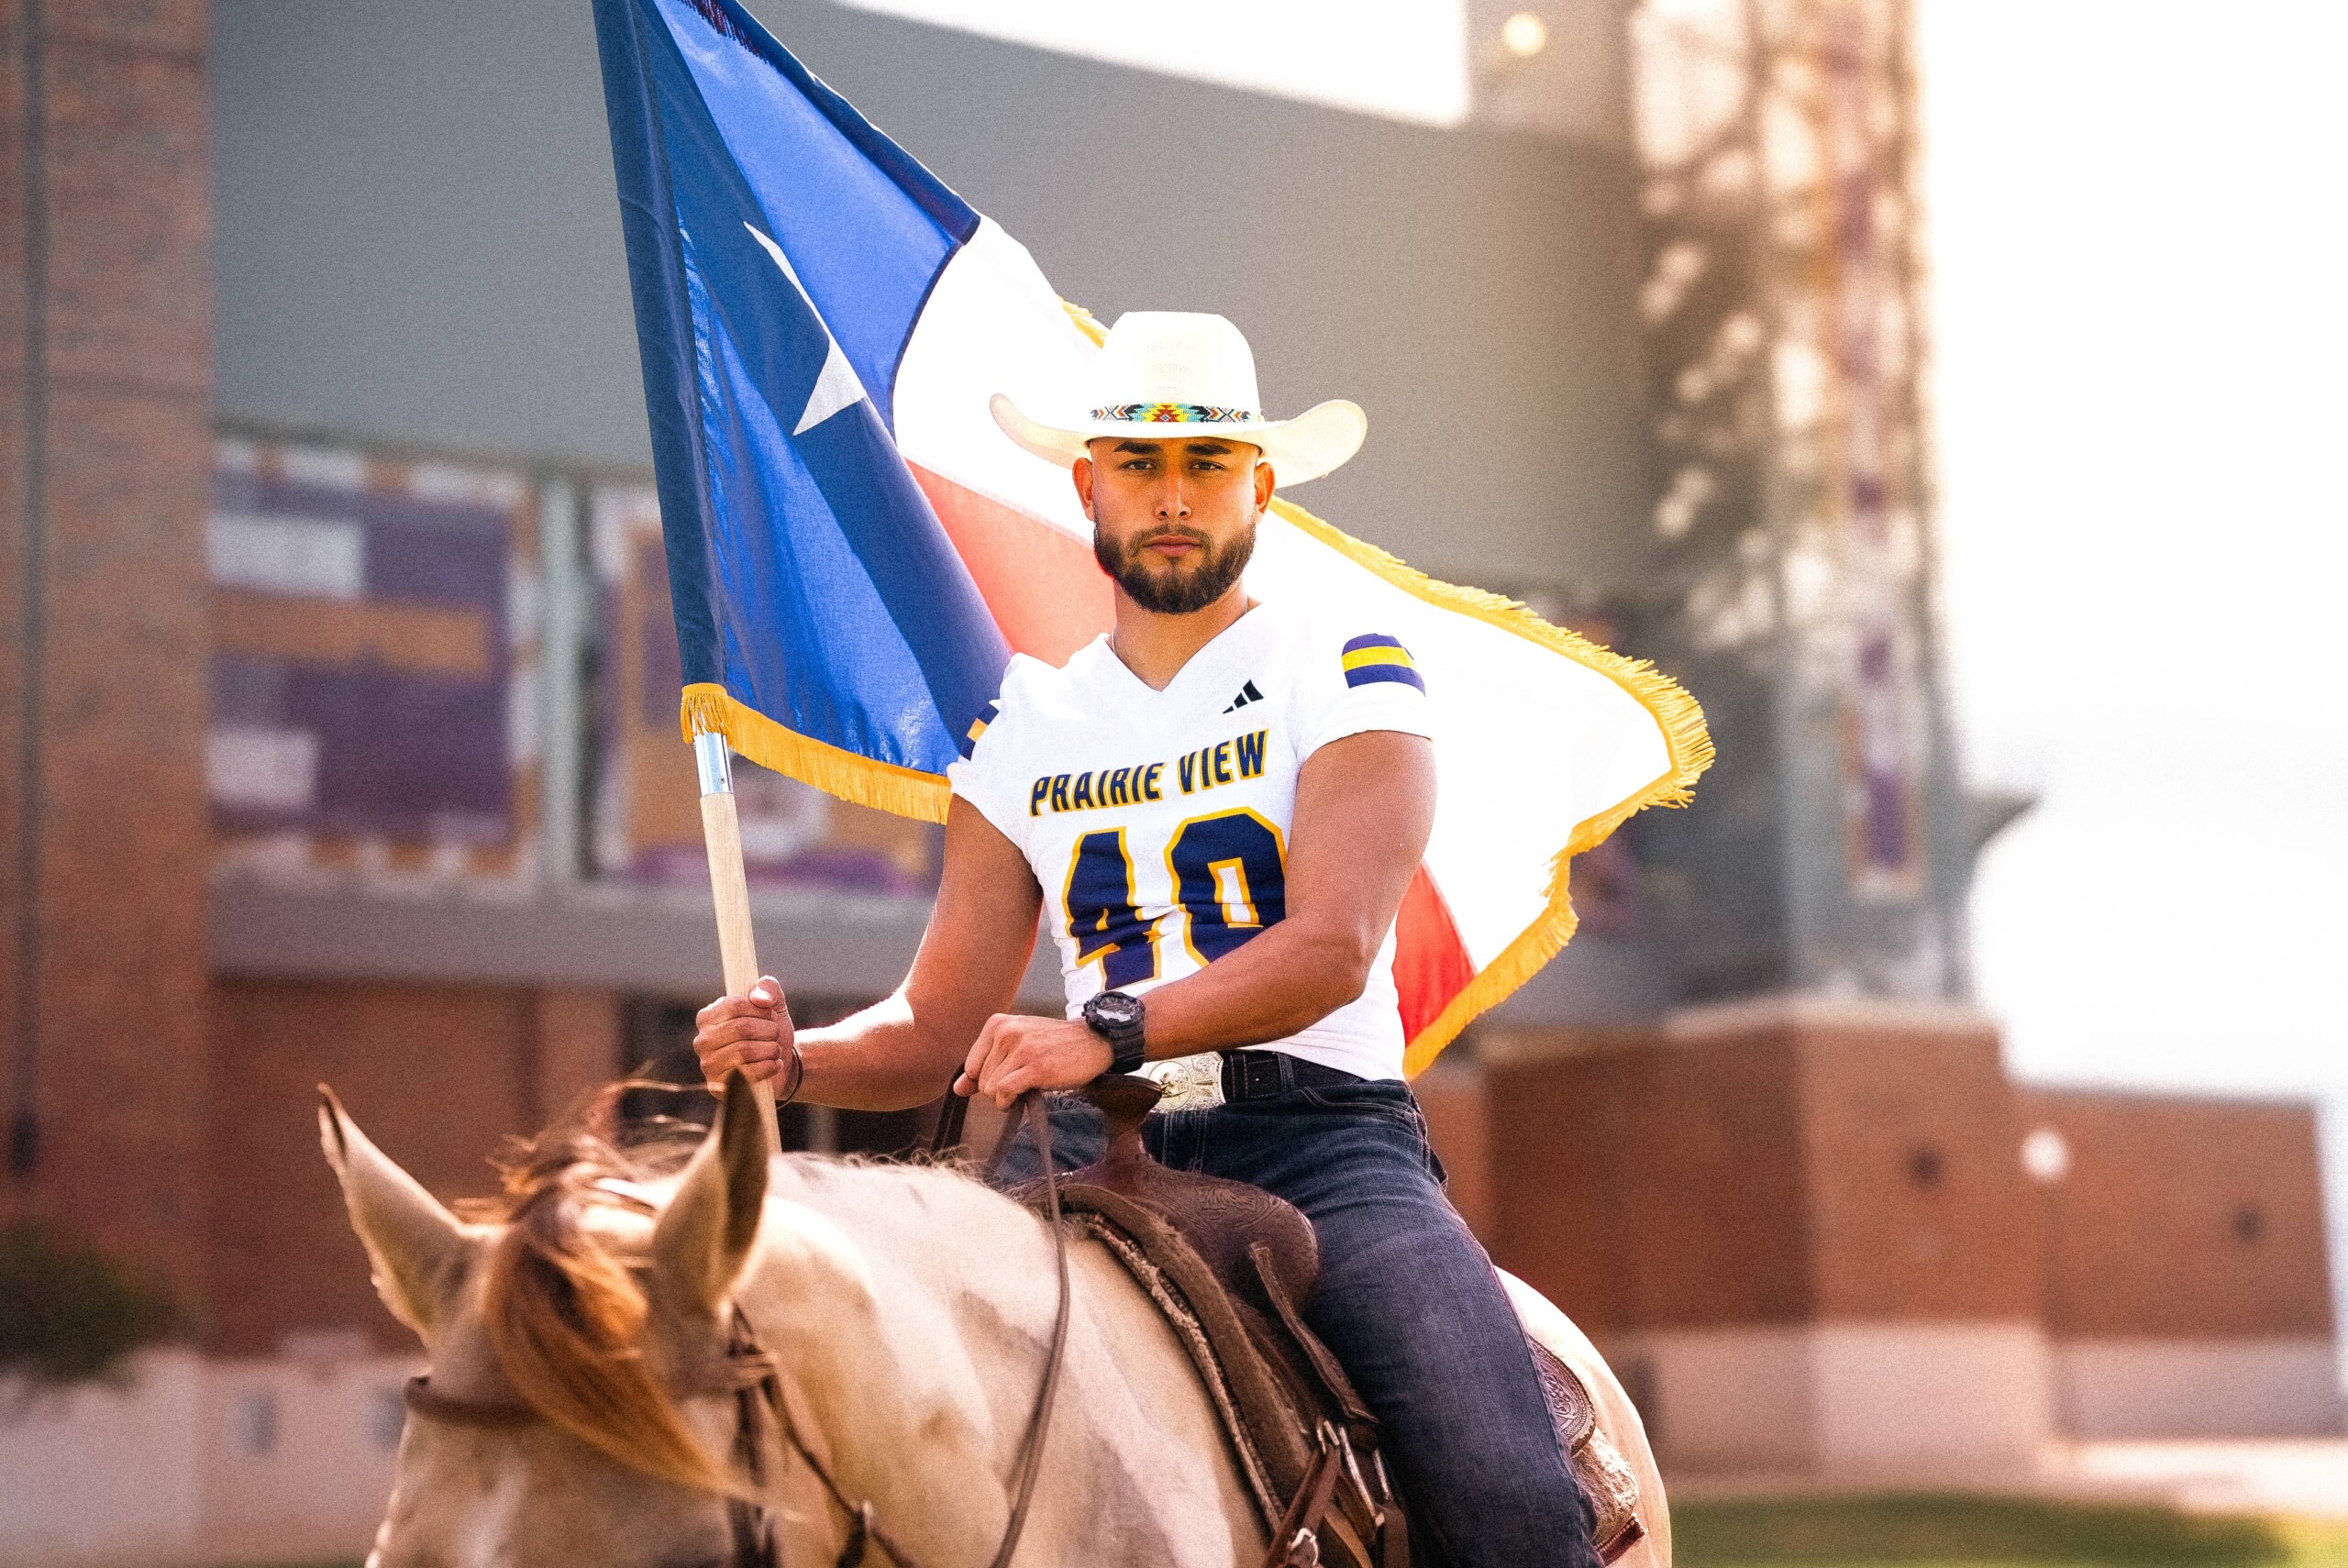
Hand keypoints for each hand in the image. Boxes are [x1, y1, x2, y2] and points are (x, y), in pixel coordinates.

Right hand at [693, 976, 794, 1088]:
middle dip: (768, 1030)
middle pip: (740, 1028)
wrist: (780, 1063)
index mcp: (708, 1017)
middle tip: (776, 1033)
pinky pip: (747, 1074)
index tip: (769, 1014)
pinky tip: (774, 1065)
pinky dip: (769, 1067)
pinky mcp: (719, 1086)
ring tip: (775, 1049)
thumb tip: (759, 998)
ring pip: (744, 1051)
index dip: (759, 1009)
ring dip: (770, 1049)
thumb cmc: (769, 1031)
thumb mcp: (773, 1004)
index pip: (734, 1005)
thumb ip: (768, 988)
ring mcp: (708, 1065)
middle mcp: (702, 1040)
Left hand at [956, 1014, 1111, 1108]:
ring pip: (991, 1089)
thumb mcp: (1015, 1047)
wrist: (1093, 1040)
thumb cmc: (1052, 1045)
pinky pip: (1005, 1092)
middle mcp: (1007, 1032)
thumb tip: (957, 1089)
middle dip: (997, 1089)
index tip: (1008, 1075)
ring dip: (1006, 1097)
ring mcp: (1022, 1048)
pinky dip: (1010, 1101)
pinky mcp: (1036, 1067)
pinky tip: (1024, 1095)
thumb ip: (983, 1067)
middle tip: (1022, 1079)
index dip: (986, 1079)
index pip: (970, 1067)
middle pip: (980, 1080)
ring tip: (1027, 1085)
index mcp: (998, 1023)